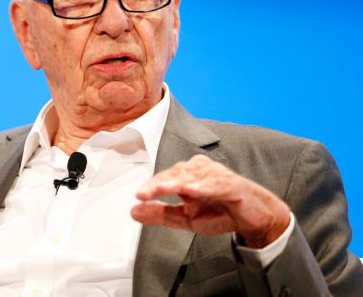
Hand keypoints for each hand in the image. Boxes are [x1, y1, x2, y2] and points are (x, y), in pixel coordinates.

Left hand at [131, 155, 289, 247]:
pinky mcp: (232, 184)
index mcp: (186, 175)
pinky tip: (193, 190)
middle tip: (145, 193)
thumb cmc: (220, 211)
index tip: (138, 196)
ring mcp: (216, 175)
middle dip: (160, 184)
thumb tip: (134, 211)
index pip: (165, 179)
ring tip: (162, 189)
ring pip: (193, 177)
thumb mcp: (186, 218)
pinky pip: (217, 184)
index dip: (152, 187)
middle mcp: (199, 170)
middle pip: (176, 174)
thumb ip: (160, 214)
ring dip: (177, 183)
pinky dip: (205, 186)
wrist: (254, 217)